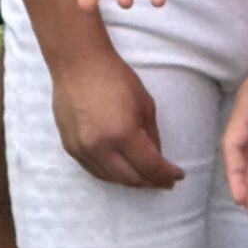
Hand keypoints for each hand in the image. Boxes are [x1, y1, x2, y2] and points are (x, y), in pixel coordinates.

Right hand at [50, 47, 182, 189]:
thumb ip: (152, 135)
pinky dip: (112, 175)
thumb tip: (157, 157)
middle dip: (151, 182)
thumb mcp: (145, 105)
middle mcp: (100, 148)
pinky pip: (94, 170)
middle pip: (130, 178)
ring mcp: (82, 150)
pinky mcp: (70, 148)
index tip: (178, 176)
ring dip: (132, 181)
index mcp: (123, 134)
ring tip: (147, 179)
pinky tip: (123, 172)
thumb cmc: (116, 79)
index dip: (166, 174)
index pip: (150, 166)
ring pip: (111, 178)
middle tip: (165, 181)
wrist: (78, 66)